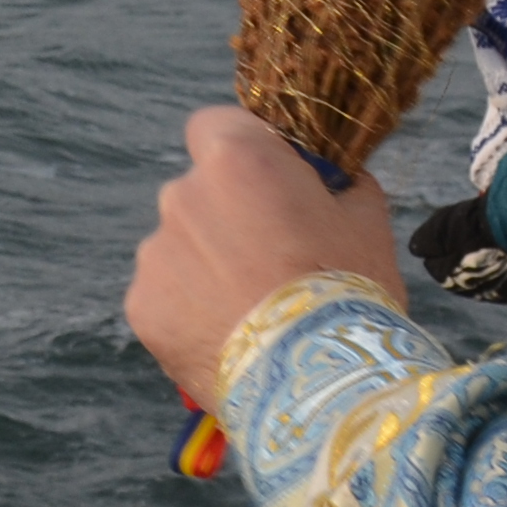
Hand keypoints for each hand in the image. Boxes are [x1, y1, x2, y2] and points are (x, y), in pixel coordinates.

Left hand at [127, 108, 405, 414]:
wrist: (316, 381)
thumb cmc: (349, 291)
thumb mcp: (364, 219)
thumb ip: (339, 183)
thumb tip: (333, 178)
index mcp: (236, 160)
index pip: (215, 124)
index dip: (242, 148)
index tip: (268, 178)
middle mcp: (182, 195)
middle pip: (198, 192)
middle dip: (227, 214)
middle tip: (271, 258)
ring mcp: (155, 252)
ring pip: (180, 246)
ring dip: (207, 265)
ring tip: (254, 310)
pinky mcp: (141, 305)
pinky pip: (166, 294)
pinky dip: (189, 310)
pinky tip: (230, 336)